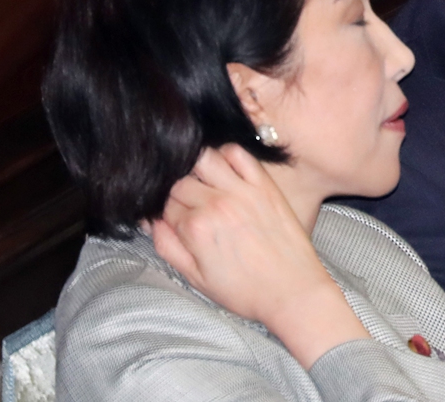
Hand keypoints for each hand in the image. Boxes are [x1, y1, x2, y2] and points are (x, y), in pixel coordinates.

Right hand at [152, 144, 368, 367]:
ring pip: (203, 159)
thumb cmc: (246, 290)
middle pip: (180, 182)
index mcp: (196, 228)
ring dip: (197, 168)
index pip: (164, 205)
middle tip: (189, 206)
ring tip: (204, 185)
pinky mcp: (265, 185)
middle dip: (178, 193)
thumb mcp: (196, 278)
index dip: (165, 212)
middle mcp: (217, 204)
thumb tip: (151, 221)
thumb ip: (168, 247)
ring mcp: (243, 191)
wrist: (292, 291)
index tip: (174, 219)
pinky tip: (225, 170)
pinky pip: (239, 154)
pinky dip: (227, 154)